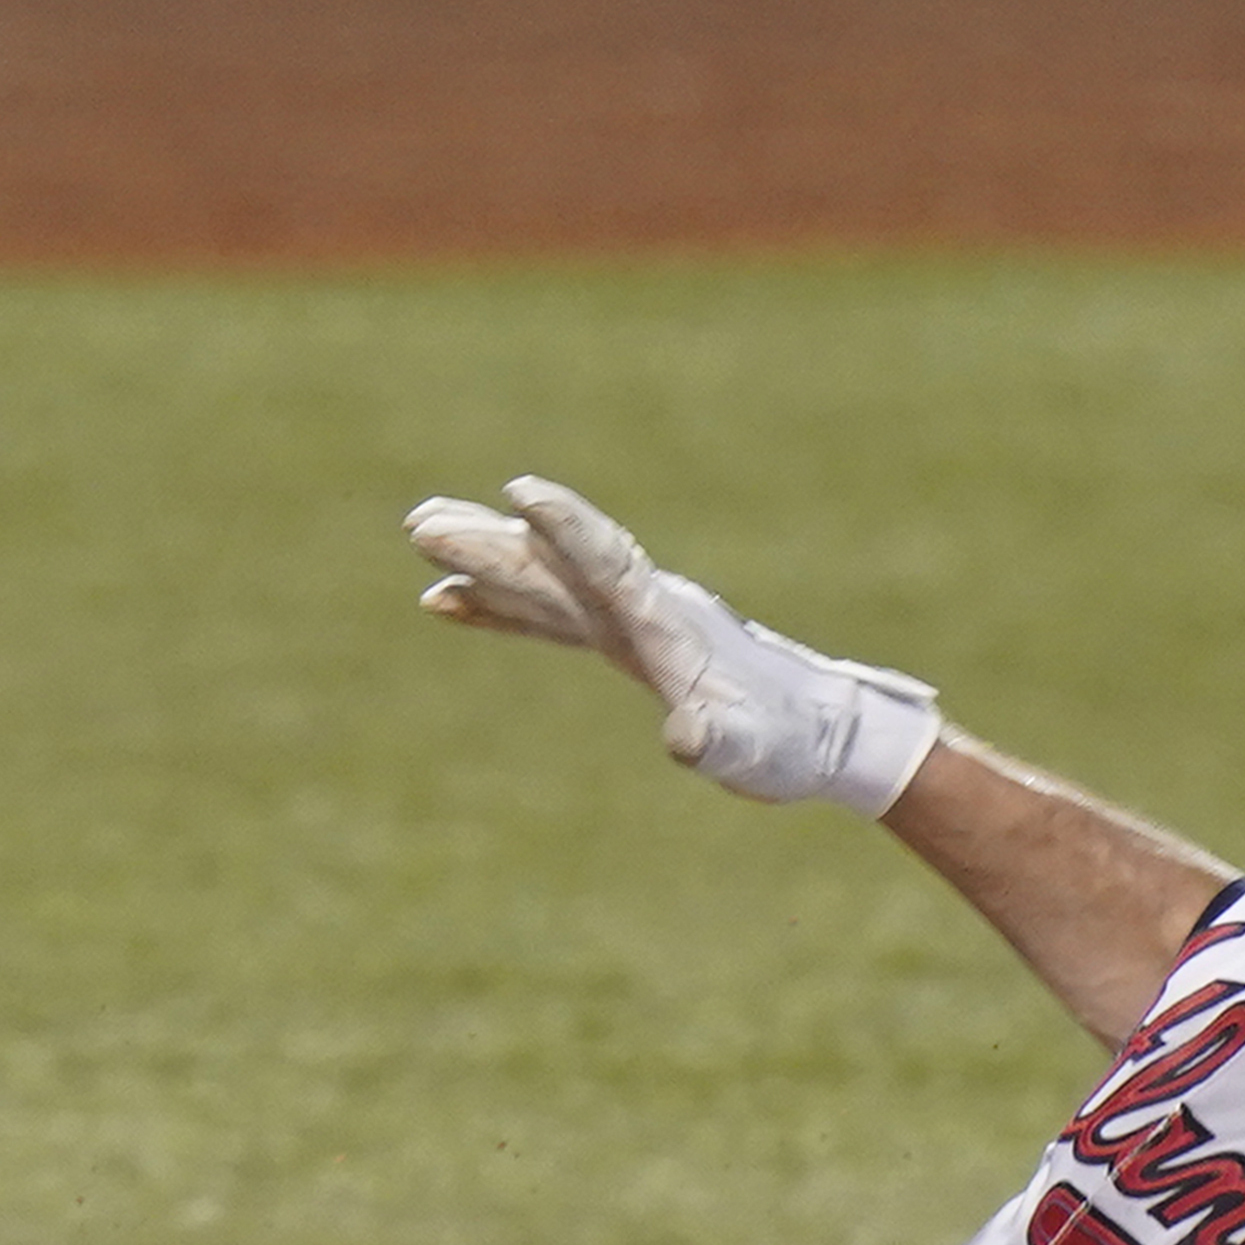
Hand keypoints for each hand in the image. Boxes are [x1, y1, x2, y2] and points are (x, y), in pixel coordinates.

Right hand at [399, 475, 943, 816]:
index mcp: (669, 621)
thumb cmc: (789, 743)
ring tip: (420, 532)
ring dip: (486, 560)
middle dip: (494, 544)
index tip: (520, 491)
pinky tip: (448, 603)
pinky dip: (499, 608)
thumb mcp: (753, 752)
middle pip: (558, 564)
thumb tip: (687, 742)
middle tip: (422, 524)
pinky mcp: (624, 642)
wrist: (824, 735)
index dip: (567, 527)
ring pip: (546, 579)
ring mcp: (630, 621)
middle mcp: (644, 606)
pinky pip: (548, 616)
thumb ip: (719, 743)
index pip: (610, 562)